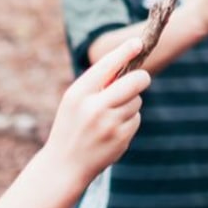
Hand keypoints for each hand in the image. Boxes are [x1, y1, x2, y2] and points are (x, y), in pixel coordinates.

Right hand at [48, 33, 149, 184]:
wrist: (65, 165)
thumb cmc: (71, 126)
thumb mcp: (73, 101)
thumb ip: (96, 83)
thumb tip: (128, 63)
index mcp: (78, 94)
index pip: (107, 66)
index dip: (125, 52)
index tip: (138, 43)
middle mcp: (94, 108)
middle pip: (134, 82)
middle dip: (142, 78)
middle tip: (143, 78)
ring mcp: (109, 125)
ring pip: (136, 101)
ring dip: (131, 103)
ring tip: (111, 114)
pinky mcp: (121, 138)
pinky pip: (136, 119)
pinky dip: (129, 120)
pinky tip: (113, 130)